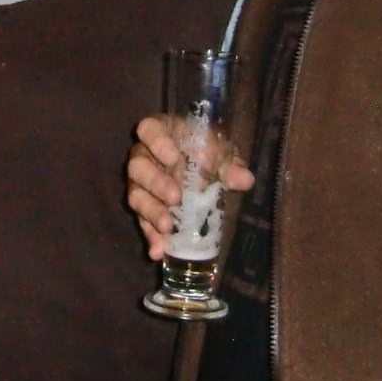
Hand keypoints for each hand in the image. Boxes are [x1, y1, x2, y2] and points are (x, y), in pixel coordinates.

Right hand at [126, 114, 253, 259]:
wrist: (204, 168)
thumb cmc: (207, 151)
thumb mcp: (220, 154)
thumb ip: (229, 165)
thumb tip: (245, 180)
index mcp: (161, 133)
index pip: (149, 129)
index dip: (157, 142)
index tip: (173, 157)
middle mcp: (144, 157)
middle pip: (138, 166)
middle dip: (156, 183)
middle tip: (176, 197)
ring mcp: (140, 184)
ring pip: (136, 196)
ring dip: (151, 212)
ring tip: (167, 227)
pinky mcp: (144, 208)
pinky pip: (142, 221)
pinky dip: (151, 236)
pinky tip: (158, 251)